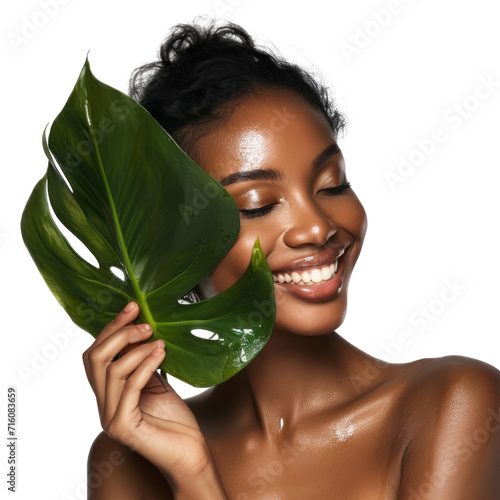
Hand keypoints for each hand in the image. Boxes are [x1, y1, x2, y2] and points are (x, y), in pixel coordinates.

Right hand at [82, 301, 225, 495]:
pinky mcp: (123, 427)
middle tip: (146, 324)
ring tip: (159, 340)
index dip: (111, 327)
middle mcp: (102, 404)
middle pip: (94, 358)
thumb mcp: (155, 381)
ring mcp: (109, 417)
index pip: (96, 353)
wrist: (189, 453)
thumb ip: (142, 361)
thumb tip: (138, 328)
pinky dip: (145, 365)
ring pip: (110, 370)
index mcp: (107, 392)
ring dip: (137, 349)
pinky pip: (130, 387)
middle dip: (119, 333)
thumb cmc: (174, 419)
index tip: (132, 307)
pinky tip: (161, 354)